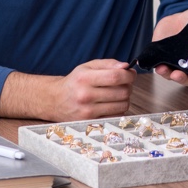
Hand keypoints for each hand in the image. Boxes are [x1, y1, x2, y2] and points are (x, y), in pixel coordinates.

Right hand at [0, 59, 134, 120]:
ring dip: (124, 99)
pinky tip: (110, 104)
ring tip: (116, 94)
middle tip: (123, 84)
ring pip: (122, 105)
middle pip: (122, 92)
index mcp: (85, 78)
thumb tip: (126, 66)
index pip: (116, 77)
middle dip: (128, 86)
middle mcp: (85, 95)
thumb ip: (108, 64)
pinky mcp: (91, 122)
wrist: (55, 100)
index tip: (131, 74)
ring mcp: (88, 111)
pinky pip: (116, 116)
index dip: (129, 75)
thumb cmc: (75, 82)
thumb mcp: (87, 67)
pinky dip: (118, 109)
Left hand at [151, 7, 187, 84]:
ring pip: (171, 74)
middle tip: (180, 75)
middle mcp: (187, 63)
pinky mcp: (161, 56)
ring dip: (169, 75)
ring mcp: (173, 61)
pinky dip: (158, 68)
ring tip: (167, 71)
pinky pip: (158, 65)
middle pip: (184, 77)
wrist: (181, 15)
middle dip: (181, 78)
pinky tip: (158, 67)